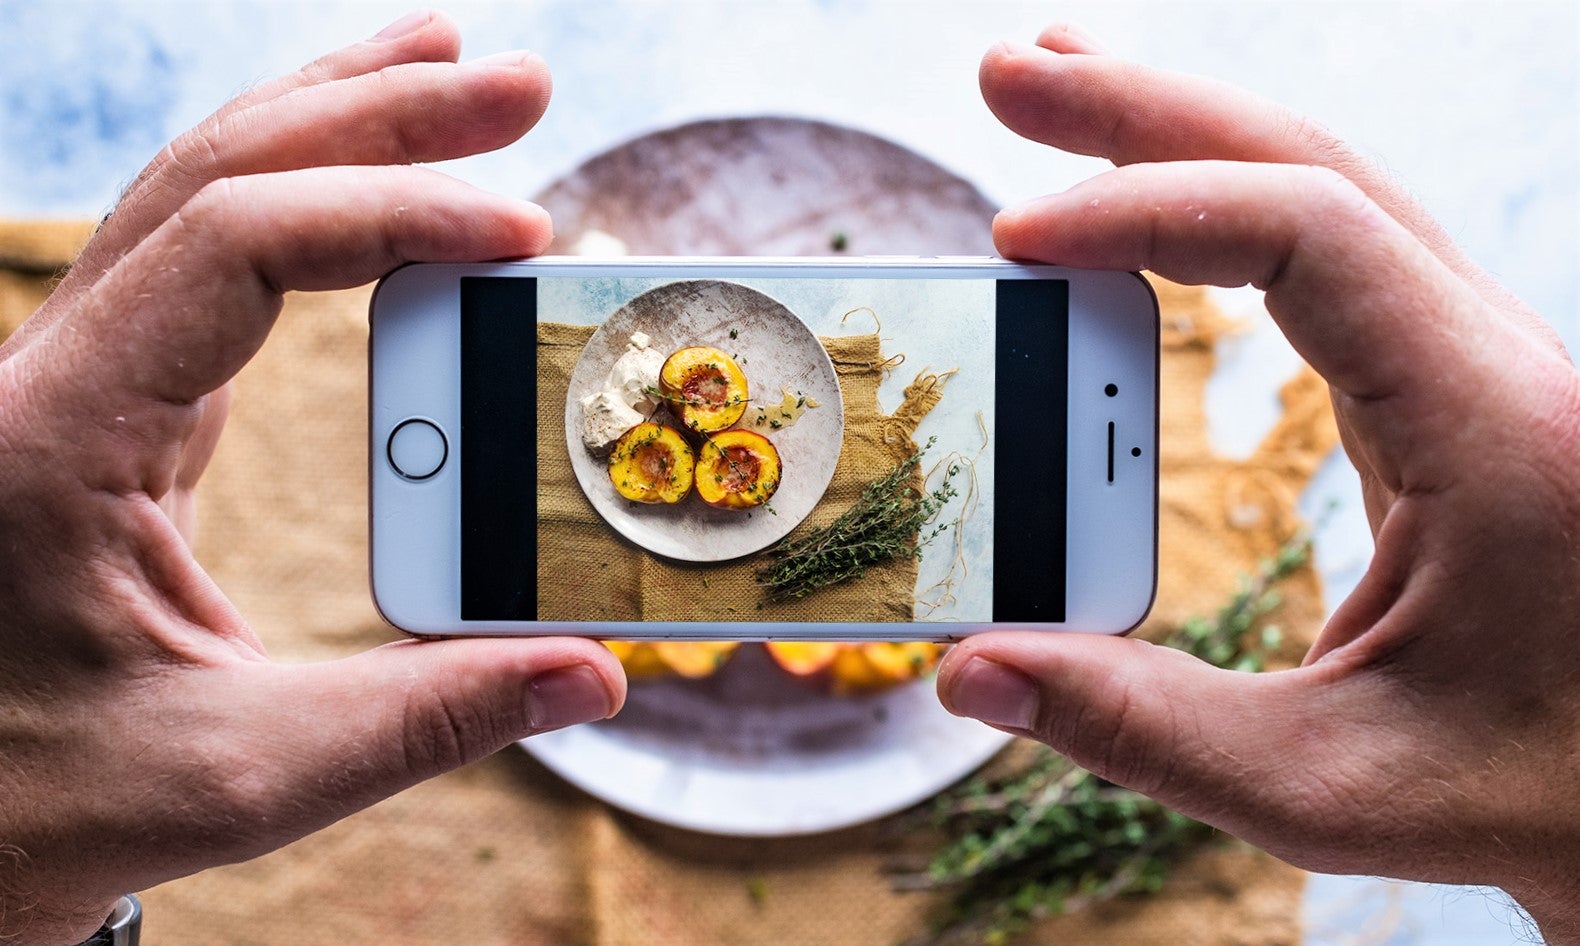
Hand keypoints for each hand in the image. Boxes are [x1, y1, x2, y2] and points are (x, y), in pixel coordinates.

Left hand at [0, 13, 624, 943]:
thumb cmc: (42, 801)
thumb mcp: (240, 777)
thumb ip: (425, 721)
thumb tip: (592, 676)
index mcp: (56, 435)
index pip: (232, 247)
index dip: (388, 219)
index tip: (522, 237)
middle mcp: (54, 375)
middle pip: (216, 172)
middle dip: (374, 113)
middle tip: (517, 86)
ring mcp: (81, 376)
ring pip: (202, 188)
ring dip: (334, 121)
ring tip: (452, 71)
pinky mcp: (119, 400)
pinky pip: (213, 254)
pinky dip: (308, 192)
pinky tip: (379, 177)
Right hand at [937, 24, 1579, 940]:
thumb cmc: (1543, 789)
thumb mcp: (1330, 788)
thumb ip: (1141, 729)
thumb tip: (969, 671)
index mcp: (1492, 425)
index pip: (1305, 237)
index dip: (1148, 211)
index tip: (1018, 238)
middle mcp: (1497, 362)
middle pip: (1314, 165)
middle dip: (1151, 110)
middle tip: (1011, 78)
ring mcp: (1475, 366)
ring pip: (1324, 191)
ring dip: (1187, 137)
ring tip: (1060, 101)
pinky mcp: (1444, 393)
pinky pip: (1324, 259)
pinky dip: (1218, 212)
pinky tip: (1146, 215)